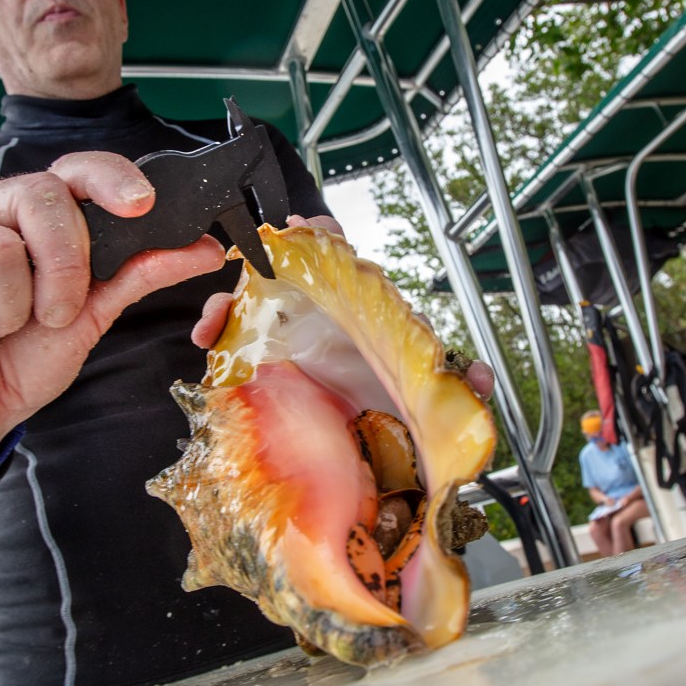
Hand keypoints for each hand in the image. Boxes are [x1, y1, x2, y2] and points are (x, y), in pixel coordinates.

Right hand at [0, 152, 224, 478]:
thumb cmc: (22, 357)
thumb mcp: (91, 317)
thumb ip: (138, 275)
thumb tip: (201, 249)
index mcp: (27, 216)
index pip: (71, 171)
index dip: (108, 178)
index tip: (140, 205)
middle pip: (39, 198)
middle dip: (63, 270)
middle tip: (52, 316)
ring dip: (6, 312)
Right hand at [189, 213, 497, 404]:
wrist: (365, 458)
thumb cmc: (392, 410)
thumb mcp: (425, 395)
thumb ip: (452, 383)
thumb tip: (479, 376)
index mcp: (355, 309)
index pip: (340, 257)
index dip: (324, 237)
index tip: (310, 228)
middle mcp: (317, 314)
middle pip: (285, 268)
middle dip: (267, 255)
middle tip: (260, 253)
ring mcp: (285, 335)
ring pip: (250, 299)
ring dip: (228, 300)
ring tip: (214, 318)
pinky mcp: (261, 364)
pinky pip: (231, 339)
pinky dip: (215, 332)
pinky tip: (205, 340)